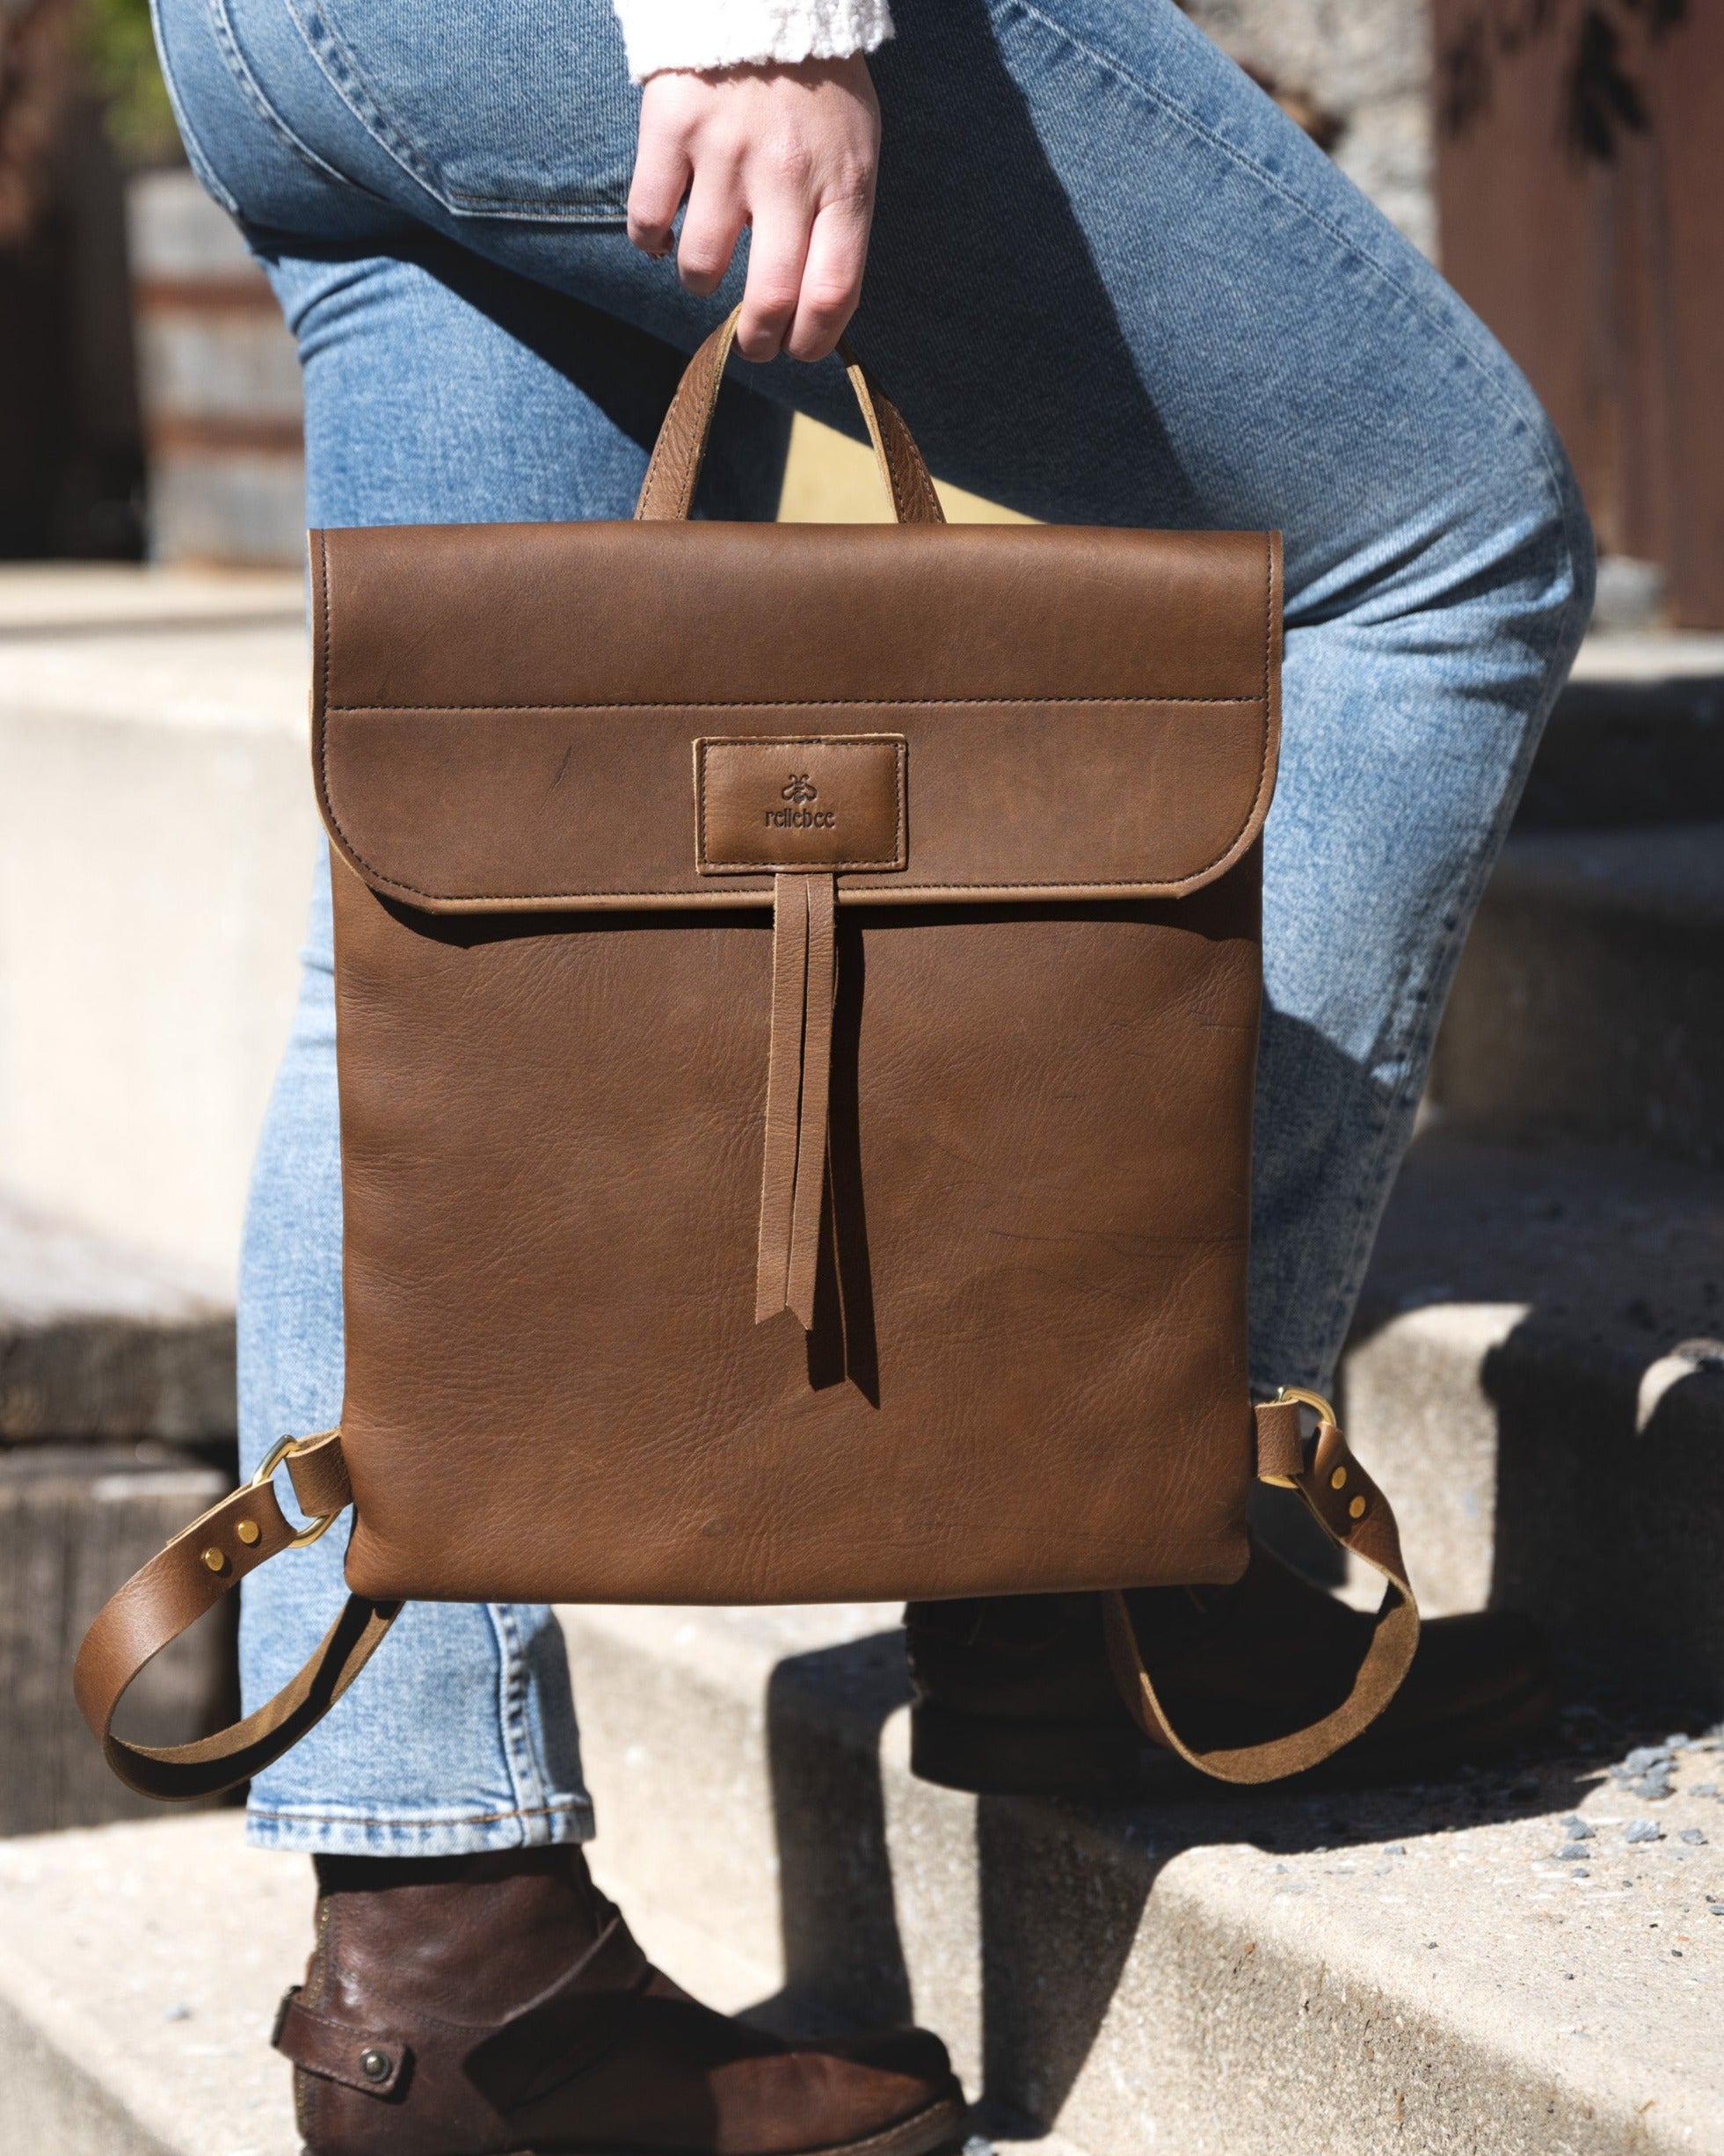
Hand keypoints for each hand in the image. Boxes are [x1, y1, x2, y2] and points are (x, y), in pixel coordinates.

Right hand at [627, 57, 879, 363]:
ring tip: (706, 263)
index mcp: (843, 182)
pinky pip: (648, 222)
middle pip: (769, 299)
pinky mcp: (671, 130)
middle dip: (757, 341)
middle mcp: (788, 175)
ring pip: (701, 269)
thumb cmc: (816, 84)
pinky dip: (651, 241)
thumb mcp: (855, 147)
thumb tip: (818, 306)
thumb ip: (841, 219)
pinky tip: (664, 230)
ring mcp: (726, 153)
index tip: (797, 348)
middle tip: (749, 344)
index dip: (813, 341)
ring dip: (700, 283)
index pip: (833, 293)